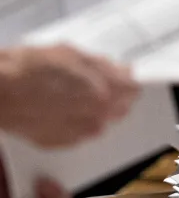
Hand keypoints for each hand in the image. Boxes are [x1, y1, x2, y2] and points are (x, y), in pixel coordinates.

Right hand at [0, 46, 139, 146]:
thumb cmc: (27, 67)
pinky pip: (79, 134)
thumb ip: (103, 65)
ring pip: (100, 123)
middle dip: (115, 97)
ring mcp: (78, 132)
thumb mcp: (70, 55)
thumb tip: (125, 71)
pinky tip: (61, 110)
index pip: (132, 91)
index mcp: (103, 91)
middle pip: (120, 109)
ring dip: (95, 112)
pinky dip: (76, 123)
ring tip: (73, 97)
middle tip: (97, 87)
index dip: (128, 83)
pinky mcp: (60, 142)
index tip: (124, 79)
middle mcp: (95, 115)